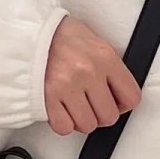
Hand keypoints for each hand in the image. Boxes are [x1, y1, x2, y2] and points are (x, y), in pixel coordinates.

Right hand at [43, 14, 141, 135]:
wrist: (27, 31)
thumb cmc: (59, 35)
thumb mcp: (94, 42)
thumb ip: (109, 68)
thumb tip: (119, 92)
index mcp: (104, 57)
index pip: (131, 97)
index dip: (123, 104)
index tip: (115, 102)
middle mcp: (88, 72)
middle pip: (109, 116)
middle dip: (100, 114)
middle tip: (90, 103)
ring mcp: (66, 86)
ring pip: (87, 125)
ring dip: (81, 119)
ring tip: (73, 103)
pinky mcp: (46, 98)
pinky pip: (64, 127)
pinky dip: (62, 122)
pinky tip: (60, 107)